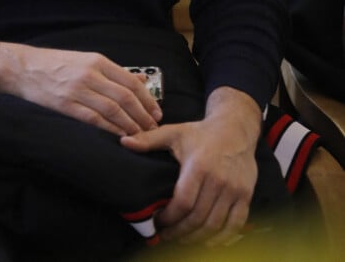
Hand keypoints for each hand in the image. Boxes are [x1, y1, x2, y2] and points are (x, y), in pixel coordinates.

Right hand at [0, 40, 161, 135]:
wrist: (23, 68)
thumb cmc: (55, 64)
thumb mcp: (85, 59)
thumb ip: (112, 71)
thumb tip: (141, 81)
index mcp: (97, 61)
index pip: (131, 81)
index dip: (147, 99)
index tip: (157, 113)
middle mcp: (89, 74)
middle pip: (125, 97)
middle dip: (143, 116)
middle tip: (152, 128)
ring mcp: (77, 90)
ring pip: (112, 110)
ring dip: (129, 126)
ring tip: (140, 136)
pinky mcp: (65, 105)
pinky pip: (93, 120)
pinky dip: (109, 130)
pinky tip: (118, 137)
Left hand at [120, 86, 260, 245]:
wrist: (235, 129)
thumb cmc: (201, 133)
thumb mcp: (174, 132)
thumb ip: (149, 139)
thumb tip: (124, 142)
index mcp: (198, 166)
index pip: (183, 202)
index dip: (169, 218)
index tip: (157, 223)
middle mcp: (218, 180)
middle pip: (198, 218)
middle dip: (179, 232)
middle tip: (166, 236)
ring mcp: (234, 189)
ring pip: (215, 225)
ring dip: (197, 238)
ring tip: (181, 240)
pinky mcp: (246, 195)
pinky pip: (235, 225)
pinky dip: (221, 238)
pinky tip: (207, 241)